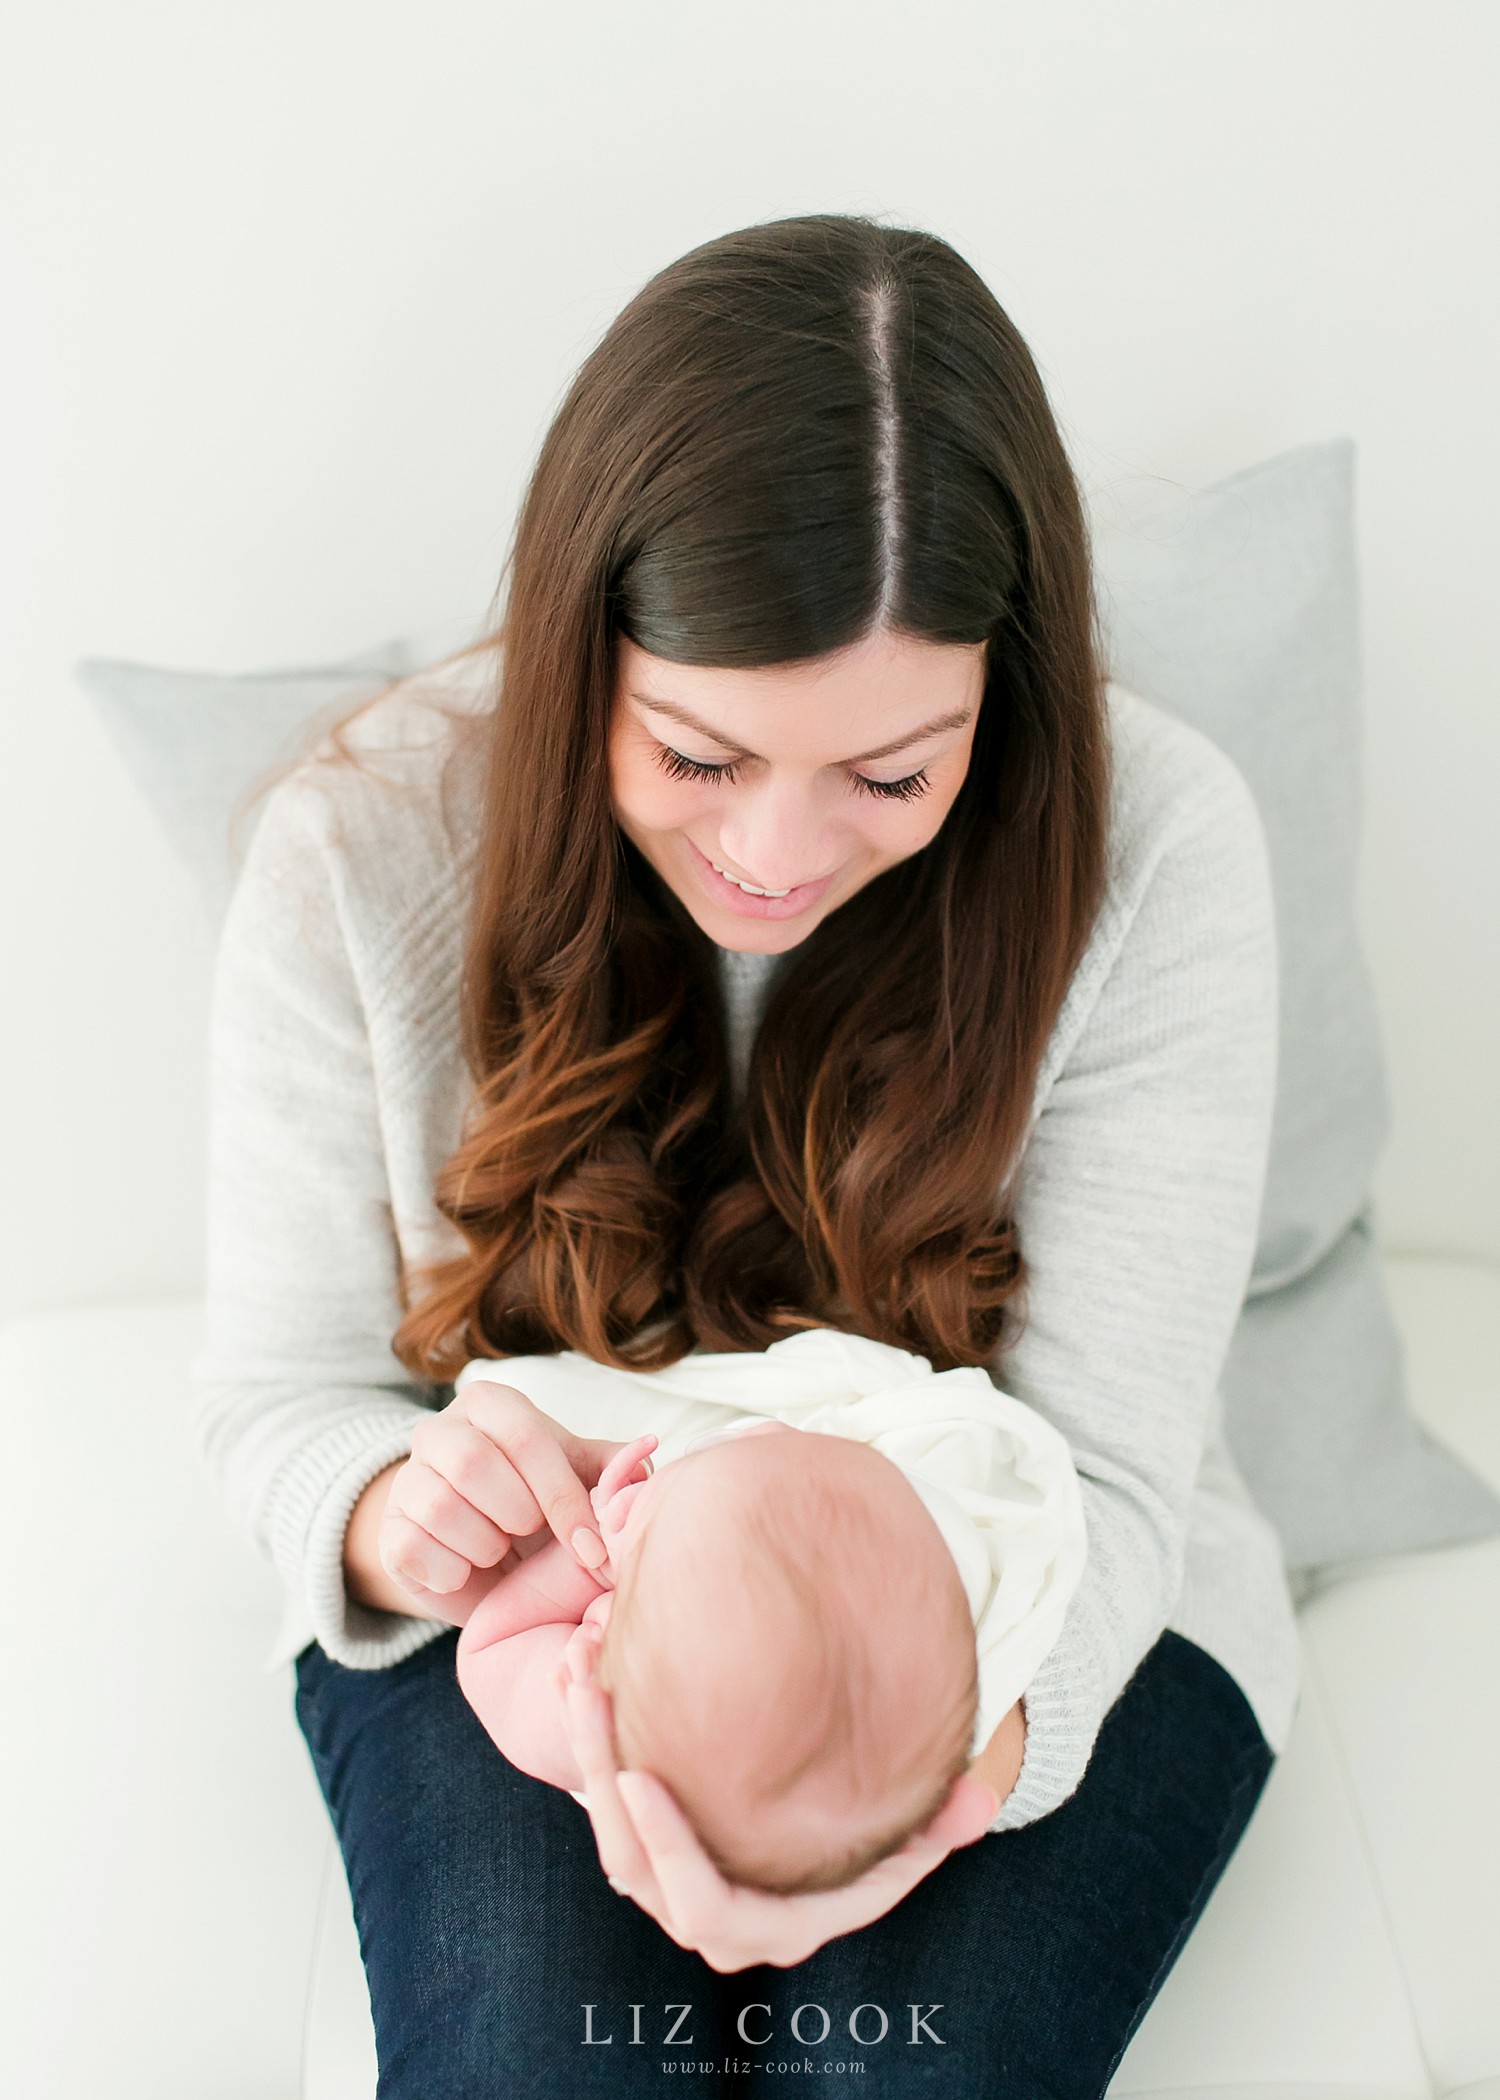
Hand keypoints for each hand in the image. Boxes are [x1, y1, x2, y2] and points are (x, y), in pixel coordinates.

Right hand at [376, 1380, 656, 1624]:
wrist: (487, 1558)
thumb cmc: (541, 1508)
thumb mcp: (581, 1482)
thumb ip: (615, 1468)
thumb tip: (649, 1451)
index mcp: (491, 1404)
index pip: (526, 1438)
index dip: (562, 1497)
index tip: (590, 1546)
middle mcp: (440, 1430)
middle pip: (473, 1464)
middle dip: (517, 1514)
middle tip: (531, 1536)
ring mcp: (407, 1478)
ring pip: (440, 1507)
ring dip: (485, 1545)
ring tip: (501, 1551)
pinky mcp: (388, 1530)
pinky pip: (413, 1548)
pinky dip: (453, 1571)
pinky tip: (471, 1570)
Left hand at [558, 1631, 999, 1972]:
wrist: (838, 1848)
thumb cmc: (877, 1841)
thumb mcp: (914, 1834)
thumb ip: (943, 1822)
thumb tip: (978, 1801)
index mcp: (769, 1924)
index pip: (701, 1905)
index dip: (667, 1850)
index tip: (641, 1777)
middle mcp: (710, 1914)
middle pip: (631, 1862)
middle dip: (601, 1774)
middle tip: (589, 1691)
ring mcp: (671, 1879)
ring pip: (605, 1824)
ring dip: (587, 1745)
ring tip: (578, 1663)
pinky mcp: (650, 1840)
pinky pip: (603, 1796)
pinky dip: (590, 1736)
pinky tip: (585, 1665)